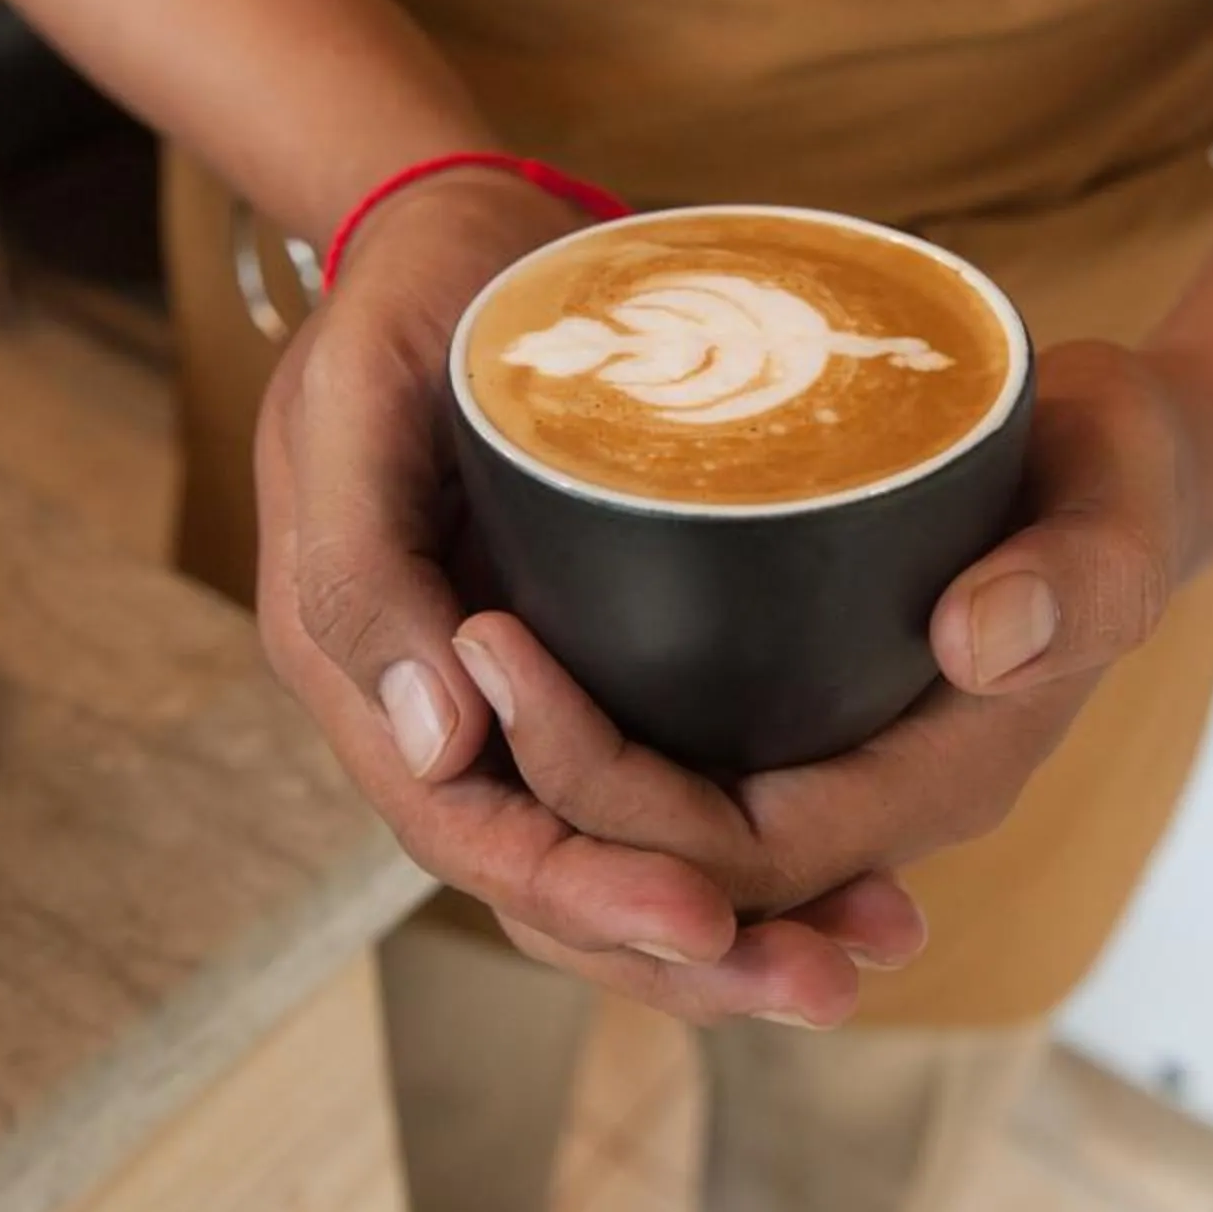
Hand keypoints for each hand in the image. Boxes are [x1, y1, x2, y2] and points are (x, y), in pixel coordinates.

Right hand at [255, 174, 927, 1024]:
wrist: (454, 228)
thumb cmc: (404, 298)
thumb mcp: (352, 399)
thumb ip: (361, 564)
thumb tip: (438, 744)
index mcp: (360, 667)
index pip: (470, 832)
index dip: (583, 889)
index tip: (702, 919)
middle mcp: (434, 707)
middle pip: (551, 878)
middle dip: (679, 949)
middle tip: (821, 983)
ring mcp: (510, 689)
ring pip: (610, 851)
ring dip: (728, 923)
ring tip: (859, 958)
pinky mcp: (584, 654)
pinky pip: (657, 780)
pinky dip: (740, 839)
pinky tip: (849, 868)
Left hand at [455, 340, 1191, 951]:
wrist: (1118, 465)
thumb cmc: (1115, 473)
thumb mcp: (1115, 505)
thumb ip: (1071, 581)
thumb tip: (974, 642)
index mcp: (940, 780)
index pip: (740, 850)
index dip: (606, 785)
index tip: (499, 648)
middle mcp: (872, 803)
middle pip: (672, 870)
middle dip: (546, 798)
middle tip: (450, 648)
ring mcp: (827, 770)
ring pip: (653, 846)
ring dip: (547, 788)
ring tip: (453, 660)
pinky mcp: (790, 720)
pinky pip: (665, 777)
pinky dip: (581, 749)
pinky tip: (504, 667)